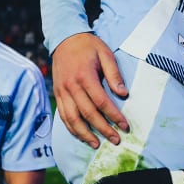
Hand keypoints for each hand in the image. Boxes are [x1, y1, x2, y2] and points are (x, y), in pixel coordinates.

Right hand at [52, 33, 128, 148]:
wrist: (64, 39)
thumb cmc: (88, 46)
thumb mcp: (105, 54)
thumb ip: (114, 74)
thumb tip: (124, 94)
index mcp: (85, 76)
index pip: (101, 102)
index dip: (114, 116)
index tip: (125, 126)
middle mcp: (71, 86)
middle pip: (88, 114)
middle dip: (103, 129)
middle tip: (116, 140)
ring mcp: (62, 92)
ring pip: (73, 119)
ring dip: (85, 134)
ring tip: (98, 145)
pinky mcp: (58, 95)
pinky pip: (63, 116)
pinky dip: (72, 129)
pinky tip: (82, 136)